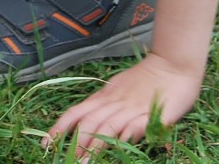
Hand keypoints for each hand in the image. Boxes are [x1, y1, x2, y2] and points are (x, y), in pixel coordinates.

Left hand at [44, 53, 202, 160]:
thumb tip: (86, 116)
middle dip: (76, 142)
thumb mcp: (117, 88)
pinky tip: (118, 145)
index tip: (47, 142)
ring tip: (84, 161)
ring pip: (108, 127)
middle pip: (90, 123)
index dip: (60, 127)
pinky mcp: (154, 114)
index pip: (76, 112)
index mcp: (104, 97)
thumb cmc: (145, 78)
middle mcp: (115, 103)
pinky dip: (126, 135)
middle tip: (66, 159)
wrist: (172, 64)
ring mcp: (134, 109)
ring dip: (95, 145)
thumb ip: (104, 102)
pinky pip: (137, 126)